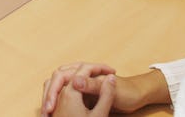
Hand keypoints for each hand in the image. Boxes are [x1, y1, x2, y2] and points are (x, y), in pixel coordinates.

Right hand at [42, 64, 170, 115]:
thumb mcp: (111, 91)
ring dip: (50, 96)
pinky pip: (64, 94)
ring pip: (58, 86)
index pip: (63, 74)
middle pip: (57, 79)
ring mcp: (81, 84)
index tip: (51, 105)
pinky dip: (56, 100)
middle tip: (46, 111)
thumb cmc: (128, 92)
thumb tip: (75, 80)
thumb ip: (93, 85)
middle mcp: (81, 75)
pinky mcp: (83, 93)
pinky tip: (54, 112)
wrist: (138, 95)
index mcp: (86, 72)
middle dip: (49, 94)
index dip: (54, 89)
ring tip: (47, 113)